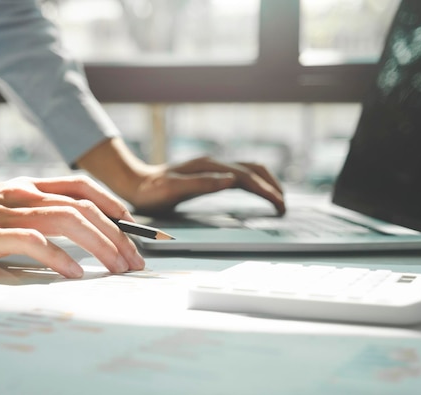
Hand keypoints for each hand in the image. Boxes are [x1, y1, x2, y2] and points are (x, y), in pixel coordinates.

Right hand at [0, 162, 143, 277]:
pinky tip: (76, 273)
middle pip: (83, 207)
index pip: (79, 186)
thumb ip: (37, 216)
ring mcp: (8, 211)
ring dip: (99, 245)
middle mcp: (23, 194)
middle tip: (133, 259)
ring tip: (117, 267)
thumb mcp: (6, 210)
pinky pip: (36, 242)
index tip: (131, 223)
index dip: (109, 202)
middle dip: (115, 233)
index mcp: (27, 186)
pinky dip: (60, 258)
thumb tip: (79, 238)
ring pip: (68, 220)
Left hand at [128, 156, 285, 213]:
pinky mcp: (210, 173)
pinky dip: (256, 182)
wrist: (136, 183)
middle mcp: (214, 163)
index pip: (247, 177)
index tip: (279, 205)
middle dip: (273, 185)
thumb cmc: (152, 191)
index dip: (266, 190)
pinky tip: (258, 193)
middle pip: (255, 169)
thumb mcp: (173, 189)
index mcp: (208, 166)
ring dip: (267, 182)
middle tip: (285, 206)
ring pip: (250, 169)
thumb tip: (232, 179)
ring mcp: (213, 166)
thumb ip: (202, 184)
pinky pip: (241, 174)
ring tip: (278, 200)